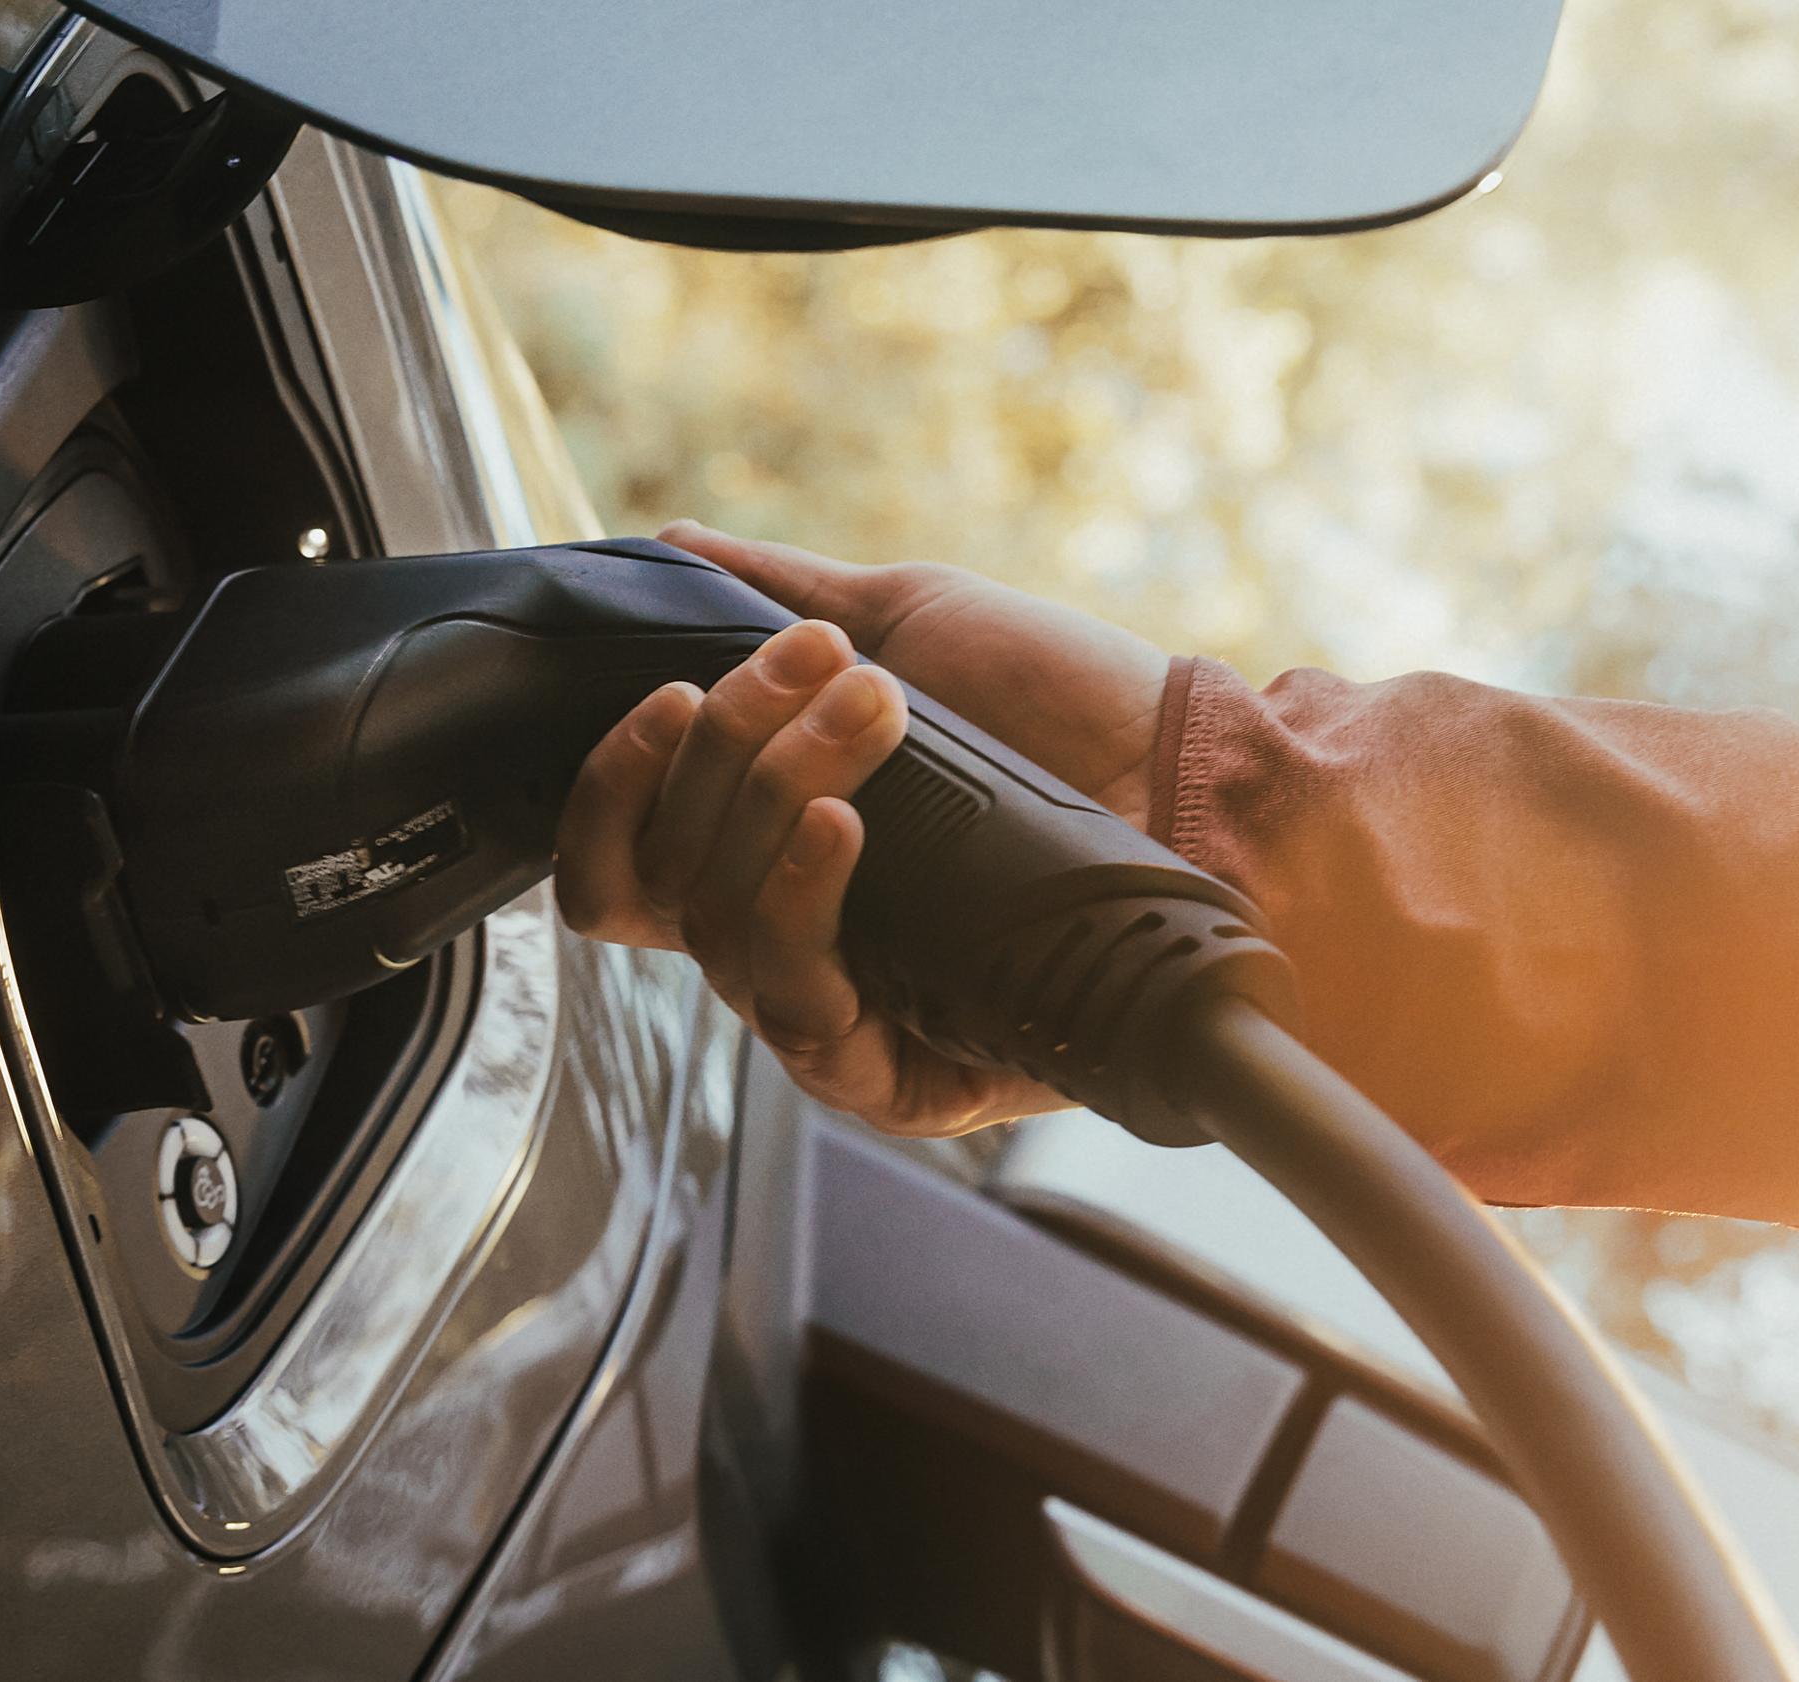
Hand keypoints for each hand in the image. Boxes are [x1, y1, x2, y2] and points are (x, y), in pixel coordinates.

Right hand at [554, 522, 1172, 1135]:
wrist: (1189, 774)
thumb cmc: (1063, 706)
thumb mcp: (908, 624)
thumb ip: (779, 596)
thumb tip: (671, 544)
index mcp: (762, 862)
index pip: (621, 862)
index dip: (610, 790)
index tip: (665, 698)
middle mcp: (784, 949)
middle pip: (661, 885)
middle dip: (721, 755)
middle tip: (815, 668)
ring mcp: (837, 1015)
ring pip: (717, 935)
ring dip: (776, 794)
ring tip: (871, 710)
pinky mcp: (897, 1078)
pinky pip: (796, 1011)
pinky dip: (798, 903)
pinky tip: (842, 827)